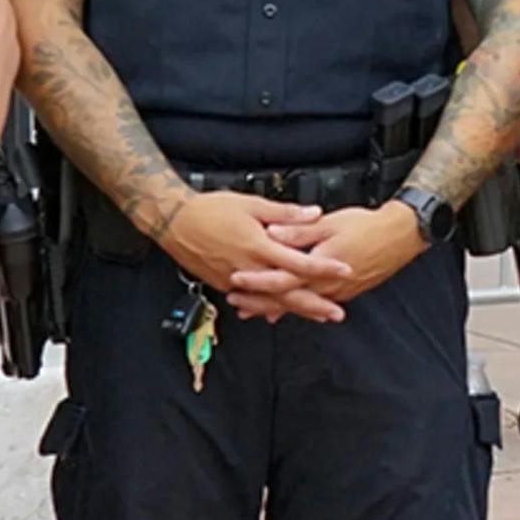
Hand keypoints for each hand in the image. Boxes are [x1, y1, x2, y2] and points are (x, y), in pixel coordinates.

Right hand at [159, 191, 352, 322]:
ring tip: (317, 315)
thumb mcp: (251, 204)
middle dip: (315, 305)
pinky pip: (252, 300)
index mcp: (258, 247)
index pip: (299, 263)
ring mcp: (235, 281)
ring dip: (295, 310)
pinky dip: (269, 306)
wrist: (174, 222)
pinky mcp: (224, 285)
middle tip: (337, 314)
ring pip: (270, 302)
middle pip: (288, 294)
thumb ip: (285, 213)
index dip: (325, 268)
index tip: (345, 270)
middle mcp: (248, 269)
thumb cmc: (210, 210)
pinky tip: (282, 310)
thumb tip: (314, 213)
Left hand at [236, 202, 425, 316]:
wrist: (399, 237)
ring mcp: (335, 292)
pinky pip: (314, 303)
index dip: (257, 280)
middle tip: (236, 303)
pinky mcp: (343, 292)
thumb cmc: (367, 227)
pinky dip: (296, 306)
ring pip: (299, 304)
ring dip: (274, 307)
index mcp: (319, 265)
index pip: (281, 278)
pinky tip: (284, 309)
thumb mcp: (330, 223)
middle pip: (286, 299)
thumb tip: (272, 231)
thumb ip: (299, 229)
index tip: (236, 278)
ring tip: (252, 309)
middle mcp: (326, 285)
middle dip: (259, 302)